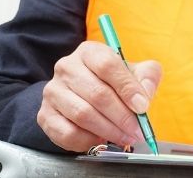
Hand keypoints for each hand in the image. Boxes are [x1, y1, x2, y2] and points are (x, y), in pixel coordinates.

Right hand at [37, 40, 161, 151]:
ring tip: (125, 137)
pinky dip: (87, 140)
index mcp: (90, 51)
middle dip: (122, 116)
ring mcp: (53, 92)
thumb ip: (147, 78)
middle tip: (137, 130)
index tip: (142, 106)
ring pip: (82, 115)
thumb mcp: (137, 71)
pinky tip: (101, 140)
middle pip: (97, 94)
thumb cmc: (115, 80)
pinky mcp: (45, 115)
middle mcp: (67, 68)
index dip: (127, 88)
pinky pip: (66, 133)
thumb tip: (143, 98)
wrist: (84, 93)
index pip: (107, 65)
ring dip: (108, 130)